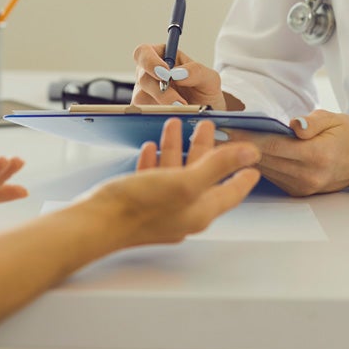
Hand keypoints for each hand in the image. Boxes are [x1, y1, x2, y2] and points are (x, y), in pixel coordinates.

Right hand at [81, 118, 260, 246]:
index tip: (253, 164)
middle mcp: (183, 213)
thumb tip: (250, 155)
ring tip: (175, 125)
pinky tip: (150, 148)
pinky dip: (155, 161)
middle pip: (201, 176)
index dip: (242, 174)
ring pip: (175, 173)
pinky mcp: (139, 205)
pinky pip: (153, 179)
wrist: (95, 224)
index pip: (230, 191)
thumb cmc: (138, 207)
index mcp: (199, 210)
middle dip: (205, 149)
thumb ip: (218, 166)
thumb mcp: (185, 181)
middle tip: (206, 126)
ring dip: (176, 148)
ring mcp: (160, 210)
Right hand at [132, 43, 229, 109]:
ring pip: (141, 97)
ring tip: (182, 110)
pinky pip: (144, 113)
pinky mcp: (146, 110)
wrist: (206, 116)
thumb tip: (177, 73)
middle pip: (142, 77)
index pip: (144, 52)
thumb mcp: (209, 78)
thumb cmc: (205, 91)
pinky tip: (173, 117)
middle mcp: (149, 74)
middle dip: (161, 90)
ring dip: (162, 105)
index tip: (166, 74)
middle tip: (178, 100)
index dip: (150, 61)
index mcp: (161, 56)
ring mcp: (145, 93)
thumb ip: (196, 71)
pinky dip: (159, 116)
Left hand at [226, 110, 348, 196]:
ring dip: (240, 157)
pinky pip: (271, 175)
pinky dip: (255, 164)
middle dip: (237, 146)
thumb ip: (312, 122)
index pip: (274, 146)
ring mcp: (301, 186)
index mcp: (317, 155)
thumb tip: (294, 126)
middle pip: (264, 160)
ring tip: (218, 141)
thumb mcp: (333, 119)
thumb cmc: (347, 135)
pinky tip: (237, 152)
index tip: (227, 128)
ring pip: (264, 169)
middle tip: (213, 133)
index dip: (248, 137)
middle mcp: (308, 175)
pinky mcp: (297, 191)